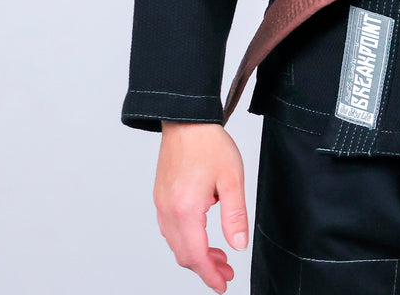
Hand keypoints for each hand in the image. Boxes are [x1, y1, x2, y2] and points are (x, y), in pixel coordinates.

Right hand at [154, 122, 248, 293]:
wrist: (186, 119)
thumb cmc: (210, 144)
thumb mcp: (232, 178)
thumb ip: (235, 215)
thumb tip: (238, 246)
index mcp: (186, 209)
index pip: (195, 256)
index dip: (210, 275)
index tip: (223, 285)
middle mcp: (168, 211)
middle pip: (183, 254)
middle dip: (205, 268)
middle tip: (226, 272)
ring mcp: (161, 204)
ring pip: (176, 243)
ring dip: (196, 254)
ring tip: (219, 255)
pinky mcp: (161, 197)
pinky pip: (171, 228)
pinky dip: (187, 238)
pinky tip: (203, 233)